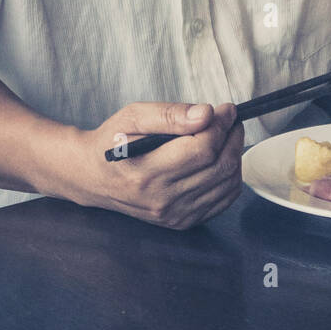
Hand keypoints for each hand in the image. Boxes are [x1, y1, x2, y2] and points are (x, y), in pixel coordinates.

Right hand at [63, 101, 243, 228]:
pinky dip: (231, 177)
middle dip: (232, 137)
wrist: (94, 177)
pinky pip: (223, 200)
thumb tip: (206, 114)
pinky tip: (221, 158)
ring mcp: (174, 215)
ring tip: (226, 134)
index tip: (226, 108)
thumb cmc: (112, 142)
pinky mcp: (182, 221)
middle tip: (230, 118)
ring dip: (235, 154)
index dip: (221, 125)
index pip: (201, 149)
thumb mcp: (132, 117)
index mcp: (147, 173)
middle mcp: (162, 200)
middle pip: (219, 167)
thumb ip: (169, 114)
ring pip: (226, 184)